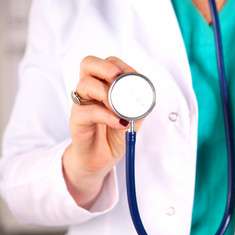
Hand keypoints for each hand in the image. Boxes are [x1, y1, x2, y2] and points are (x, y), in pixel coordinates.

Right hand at [62, 56, 142, 208]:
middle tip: (117, 78)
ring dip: (106, 92)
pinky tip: (119, 122)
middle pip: (88, 64)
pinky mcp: (77, 120)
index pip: (108, 63)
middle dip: (105, 67)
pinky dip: (107, 115)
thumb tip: (146, 97)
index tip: (133, 76)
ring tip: (119, 108)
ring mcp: (81, 104)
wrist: (100, 158)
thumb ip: (139, 107)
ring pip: (85, 84)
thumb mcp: (133, 119)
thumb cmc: (115, 134)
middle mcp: (90, 91)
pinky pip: (88, 111)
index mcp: (103, 85)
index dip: (121, 65)